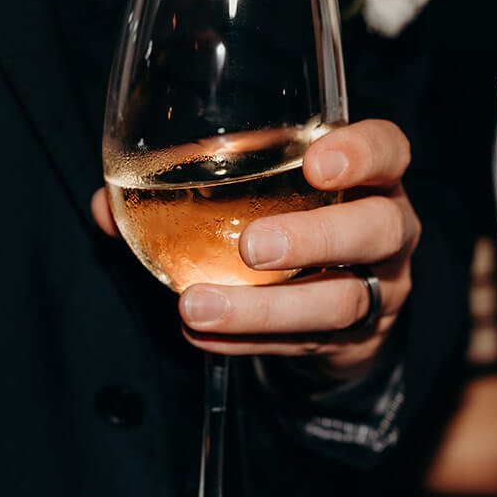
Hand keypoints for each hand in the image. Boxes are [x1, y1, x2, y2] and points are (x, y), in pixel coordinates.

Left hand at [92, 119, 420, 379]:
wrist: (341, 305)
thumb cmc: (294, 220)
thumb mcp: (262, 192)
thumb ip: (192, 187)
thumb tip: (107, 207)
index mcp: (372, 177)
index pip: (389, 151)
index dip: (362, 153)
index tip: (316, 163)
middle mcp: (390, 230)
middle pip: (377, 229)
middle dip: (317, 238)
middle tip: (253, 248)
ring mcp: (381, 289)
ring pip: (343, 300)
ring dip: (266, 307)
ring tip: (199, 306)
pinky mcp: (356, 340)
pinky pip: (307, 345)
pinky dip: (251, 340)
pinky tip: (204, 336)